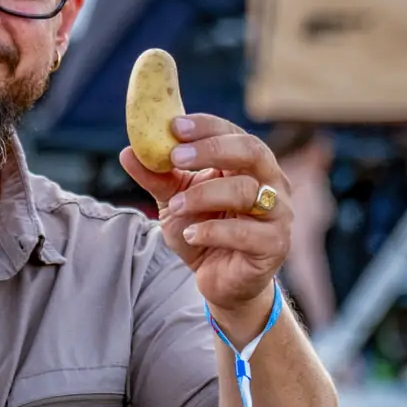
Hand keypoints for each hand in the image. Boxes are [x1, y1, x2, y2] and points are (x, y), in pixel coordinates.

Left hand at [119, 114, 291, 330]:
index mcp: (248, 164)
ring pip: (246, 191)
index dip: (205, 126)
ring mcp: (278, 213)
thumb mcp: (174, 201)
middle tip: (175, 156)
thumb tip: (128, 151)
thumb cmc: (203, 231)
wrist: (221, 280)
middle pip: (251, 151)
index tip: (173, 126)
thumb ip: (157, 177)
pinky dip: (213, 231)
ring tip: (176, 206)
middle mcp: (271, 182)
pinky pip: (245, 232)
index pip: (233, 132)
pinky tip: (191, 235)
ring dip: (203, 195)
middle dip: (211, 149)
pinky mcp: (275, 245)